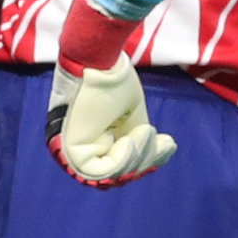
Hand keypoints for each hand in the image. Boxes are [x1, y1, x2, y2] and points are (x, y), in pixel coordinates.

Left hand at [47, 56, 176, 187]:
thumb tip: (152, 158)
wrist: (98, 60)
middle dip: (145, 161)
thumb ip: (136, 139)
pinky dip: (121, 160)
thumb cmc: (113, 80)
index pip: (121, 167)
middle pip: (118, 176)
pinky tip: (129, 140)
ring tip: (146, 132)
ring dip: (136, 158)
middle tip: (162, 142)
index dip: (147, 161)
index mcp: (93, 143)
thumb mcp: (132, 117)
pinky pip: (99, 172)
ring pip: (110, 177)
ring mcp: (72, 153)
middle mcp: (81, 151)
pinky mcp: (69, 151)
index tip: (168, 144)